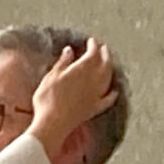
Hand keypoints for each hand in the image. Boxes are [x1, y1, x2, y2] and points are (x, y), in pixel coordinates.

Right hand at [28, 38, 117, 160]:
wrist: (53, 123)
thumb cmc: (48, 99)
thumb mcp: (51, 77)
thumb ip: (63, 63)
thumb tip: (69, 50)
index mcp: (82, 70)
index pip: (92, 53)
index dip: (93, 46)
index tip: (92, 41)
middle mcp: (93, 81)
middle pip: (104, 64)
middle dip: (105, 55)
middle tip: (104, 48)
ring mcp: (96, 95)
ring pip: (108, 79)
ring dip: (110, 69)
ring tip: (109, 63)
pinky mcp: (94, 108)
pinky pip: (108, 99)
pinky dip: (113, 94)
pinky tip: (115, 91)